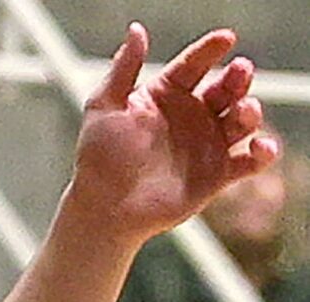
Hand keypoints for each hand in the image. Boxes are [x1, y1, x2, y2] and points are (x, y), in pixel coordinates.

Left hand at [69, 26, 278, 244]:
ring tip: (243, 111)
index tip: (225, 39)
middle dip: (237, 78)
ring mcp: (207, 144)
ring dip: (249, 111)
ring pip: (241, 119)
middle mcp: (192, 115)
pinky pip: (249, 161)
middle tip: (240, 72)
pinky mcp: (217, 175)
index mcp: (167, 95)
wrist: (102, 211)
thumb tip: (136, 30)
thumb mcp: (104, 108)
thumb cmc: (98, 160)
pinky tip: (262, 147)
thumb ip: (123, 69)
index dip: (210, 50)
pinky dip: (263, 153)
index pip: (194, 64)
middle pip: (225, 88)